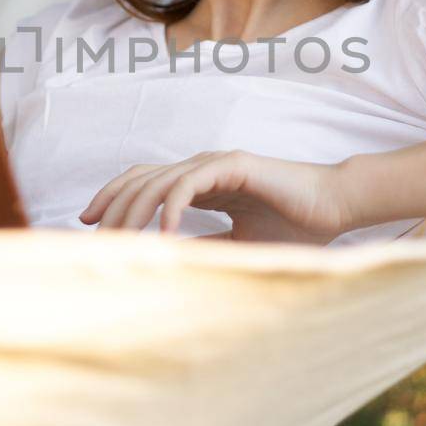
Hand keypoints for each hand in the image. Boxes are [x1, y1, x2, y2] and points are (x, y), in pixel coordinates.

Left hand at [77, 150, 352, 244]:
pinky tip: (164, 235)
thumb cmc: (294, 226)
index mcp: (202, 182)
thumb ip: (204, 246)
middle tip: (92, 237)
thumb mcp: (238, 244)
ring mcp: (217, 163)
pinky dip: (171, 207)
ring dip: (135, 211)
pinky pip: (189, 183)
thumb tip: (166, 262)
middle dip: (111, 206)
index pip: (144, 182)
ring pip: (158, 180)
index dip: (113, 198)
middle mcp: (203, 167)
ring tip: (120, 241)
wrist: (336, 207)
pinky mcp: (234, 165)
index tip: (88, 224)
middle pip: (140, 178)